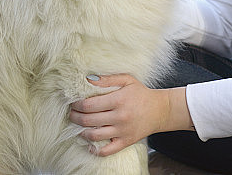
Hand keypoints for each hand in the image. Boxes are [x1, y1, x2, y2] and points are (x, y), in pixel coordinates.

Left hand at [69, 74, 192, 156]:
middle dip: (75, 117)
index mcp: (118, 100)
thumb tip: (88, 79)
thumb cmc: (141, 94)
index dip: (77, 104)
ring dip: (81, 131)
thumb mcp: (127, 80)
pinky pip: (107, 150)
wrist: (160, 110)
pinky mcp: (125, 142)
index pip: (89, 105)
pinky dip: (95, 150)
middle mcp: (119, 117)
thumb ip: (107, 79)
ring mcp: (122, 131)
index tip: (73, 102)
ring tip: (78, 126)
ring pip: (94, 135)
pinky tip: (89, 144)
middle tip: (71, 113)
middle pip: (88, 120)